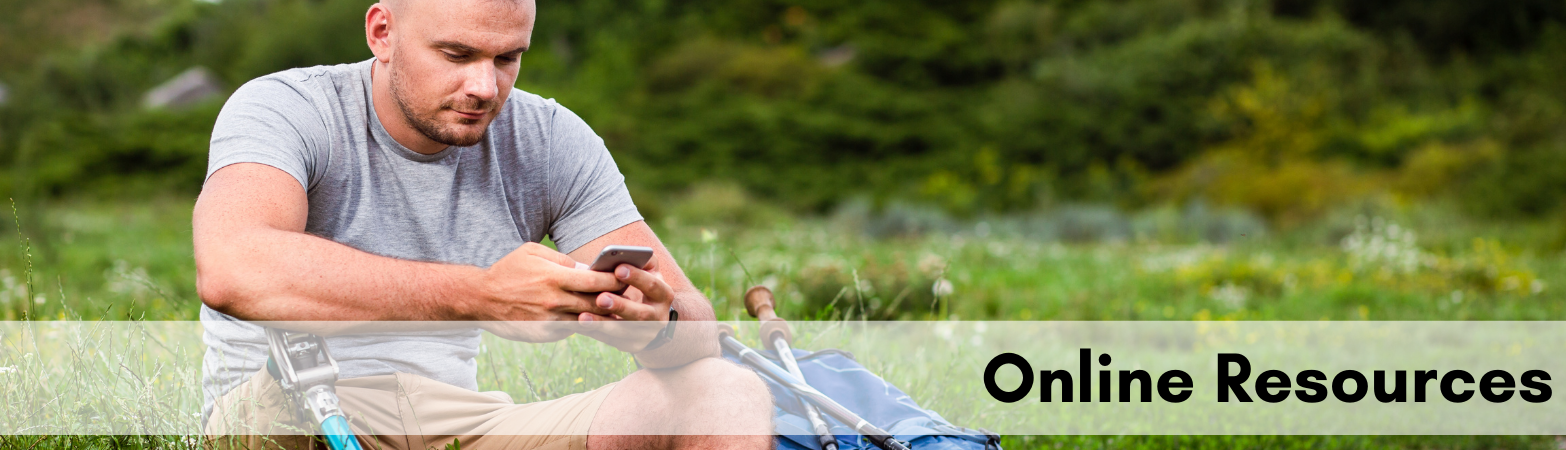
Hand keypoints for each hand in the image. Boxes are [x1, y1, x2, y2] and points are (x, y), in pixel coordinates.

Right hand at [475, 243, 625, 341]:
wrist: (480, 298)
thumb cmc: (509, 270)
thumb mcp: (533, 252)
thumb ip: (562, 260)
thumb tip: (587, 268)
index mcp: (554, 277)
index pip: (596, 280)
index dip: (615, 279)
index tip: (626, 276)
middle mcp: (555, 301)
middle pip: (597, 302)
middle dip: (615, 298)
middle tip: (628, 294)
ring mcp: (550, 320)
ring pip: (588, 320)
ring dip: (604, 315)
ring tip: (618, 309)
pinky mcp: (545, 333)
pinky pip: (572, 329)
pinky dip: (584, 324)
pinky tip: (594, 319)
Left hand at [575, 257, 675, 352]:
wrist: (652, 317)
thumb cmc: (642, 285)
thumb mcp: (647, 272)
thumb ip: (640, 260)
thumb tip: (624, 253)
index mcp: (663, 294)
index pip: (653, 285)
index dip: (637, 277)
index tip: (617, 268)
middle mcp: (659, 317)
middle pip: (641, 314)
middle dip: (620, 306)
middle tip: (601, 298)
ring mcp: (646, 334)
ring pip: (623, 331)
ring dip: (603, 324)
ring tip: (582, 316)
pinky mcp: (633, 345)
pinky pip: (611, 340)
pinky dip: (594, 332)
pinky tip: (577, 325)